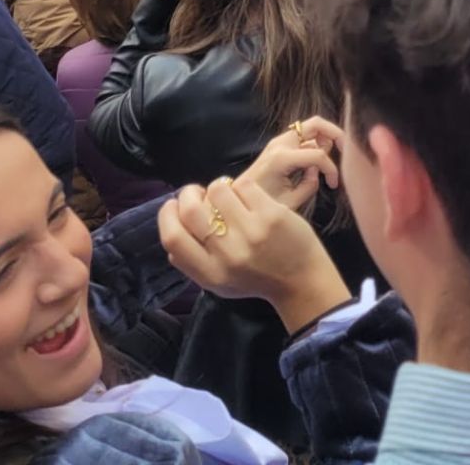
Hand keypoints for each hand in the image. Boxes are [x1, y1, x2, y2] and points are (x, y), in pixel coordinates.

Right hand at [158, 176, 349, 331]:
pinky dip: (244, 187)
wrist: (302, 282)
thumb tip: (173, 231)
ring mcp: (250, 233)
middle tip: (197, 192)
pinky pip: (245, 185)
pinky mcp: (272, 215)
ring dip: (219, 187)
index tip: (172, 206)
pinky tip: (250, 198)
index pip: (173, 239)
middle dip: (188, 194)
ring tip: (229, 195)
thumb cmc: (257, 279)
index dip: (167, 216)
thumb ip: (194, 263)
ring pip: (218, 190)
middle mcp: (227, 255)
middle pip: (190, 211)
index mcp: (210, 274)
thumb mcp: (219, 283)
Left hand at [243, 117, 344, 211]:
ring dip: (325, 138)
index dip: (332, 169)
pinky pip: (303, 135)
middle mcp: (281, 143)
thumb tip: (317, 171)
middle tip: (346, 151)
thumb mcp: (290, 202)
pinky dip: (315, 143)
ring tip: (329, 159)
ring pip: (311, 127)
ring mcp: (279, 141)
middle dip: (336, 134)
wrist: (238, 200)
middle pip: (316, 124)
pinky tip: (316, 162)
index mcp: (281, 158)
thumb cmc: (261, 204)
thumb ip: (310, 186)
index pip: (318, 155)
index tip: (334, 185)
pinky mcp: (279, 144)